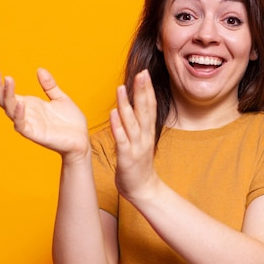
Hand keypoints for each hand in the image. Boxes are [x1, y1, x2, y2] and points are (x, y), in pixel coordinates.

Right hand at [0, 67, 89, 159]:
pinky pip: (22, 125)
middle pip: (5, 100)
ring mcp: (29, 124)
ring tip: (7, 80)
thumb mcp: (60, 99)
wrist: (82, 140)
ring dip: (7, 96)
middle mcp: (26, 114)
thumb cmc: (71, 122)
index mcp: (30, 105)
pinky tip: (20, 102)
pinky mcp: (35, 134)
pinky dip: (20, 114)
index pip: (8, 93)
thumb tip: (40, 70)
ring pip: (10, 110)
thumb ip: (49, 86)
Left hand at [110, 69, 158, 202]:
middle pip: (145, 110)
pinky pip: (122, 140)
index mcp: (148, 133)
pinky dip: (118, 126)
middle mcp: (145, 137)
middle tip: (142, 73)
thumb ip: (138, 126)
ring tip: (121, 88)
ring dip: (126, 104)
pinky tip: (113, 114)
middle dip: (142, 91)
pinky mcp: (127, 157)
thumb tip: (133, 110)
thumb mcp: (141, 142)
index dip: (148, 90)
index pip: (150, 107)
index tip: (145, 74)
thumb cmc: (139, 165)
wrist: (143, 190)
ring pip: (132, 122)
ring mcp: (137, 147)